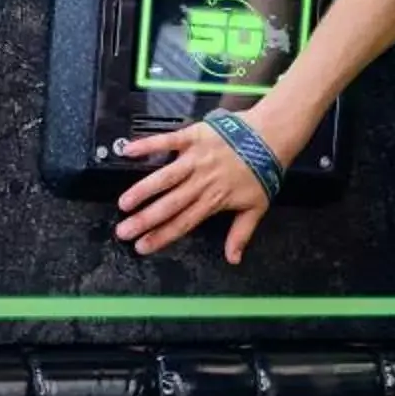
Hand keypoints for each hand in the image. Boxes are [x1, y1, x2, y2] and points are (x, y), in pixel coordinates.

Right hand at [115, 119, 278, 261]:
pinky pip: (167, 141)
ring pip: (165, 177)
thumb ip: (241, 234)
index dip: (161, 236)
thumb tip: (233, 259)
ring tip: (125, 203)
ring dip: (143, 190)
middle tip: (124, 230)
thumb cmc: (263, 170)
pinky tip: (128, 151)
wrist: (270, 136)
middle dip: (145, 220)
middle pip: (170, 204)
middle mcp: (202, 181)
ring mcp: (197, 158)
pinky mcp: (194, 136)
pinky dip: (148, 145)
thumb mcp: (256, 207)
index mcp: (214, 200)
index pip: (183, 223)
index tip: (142, 246)